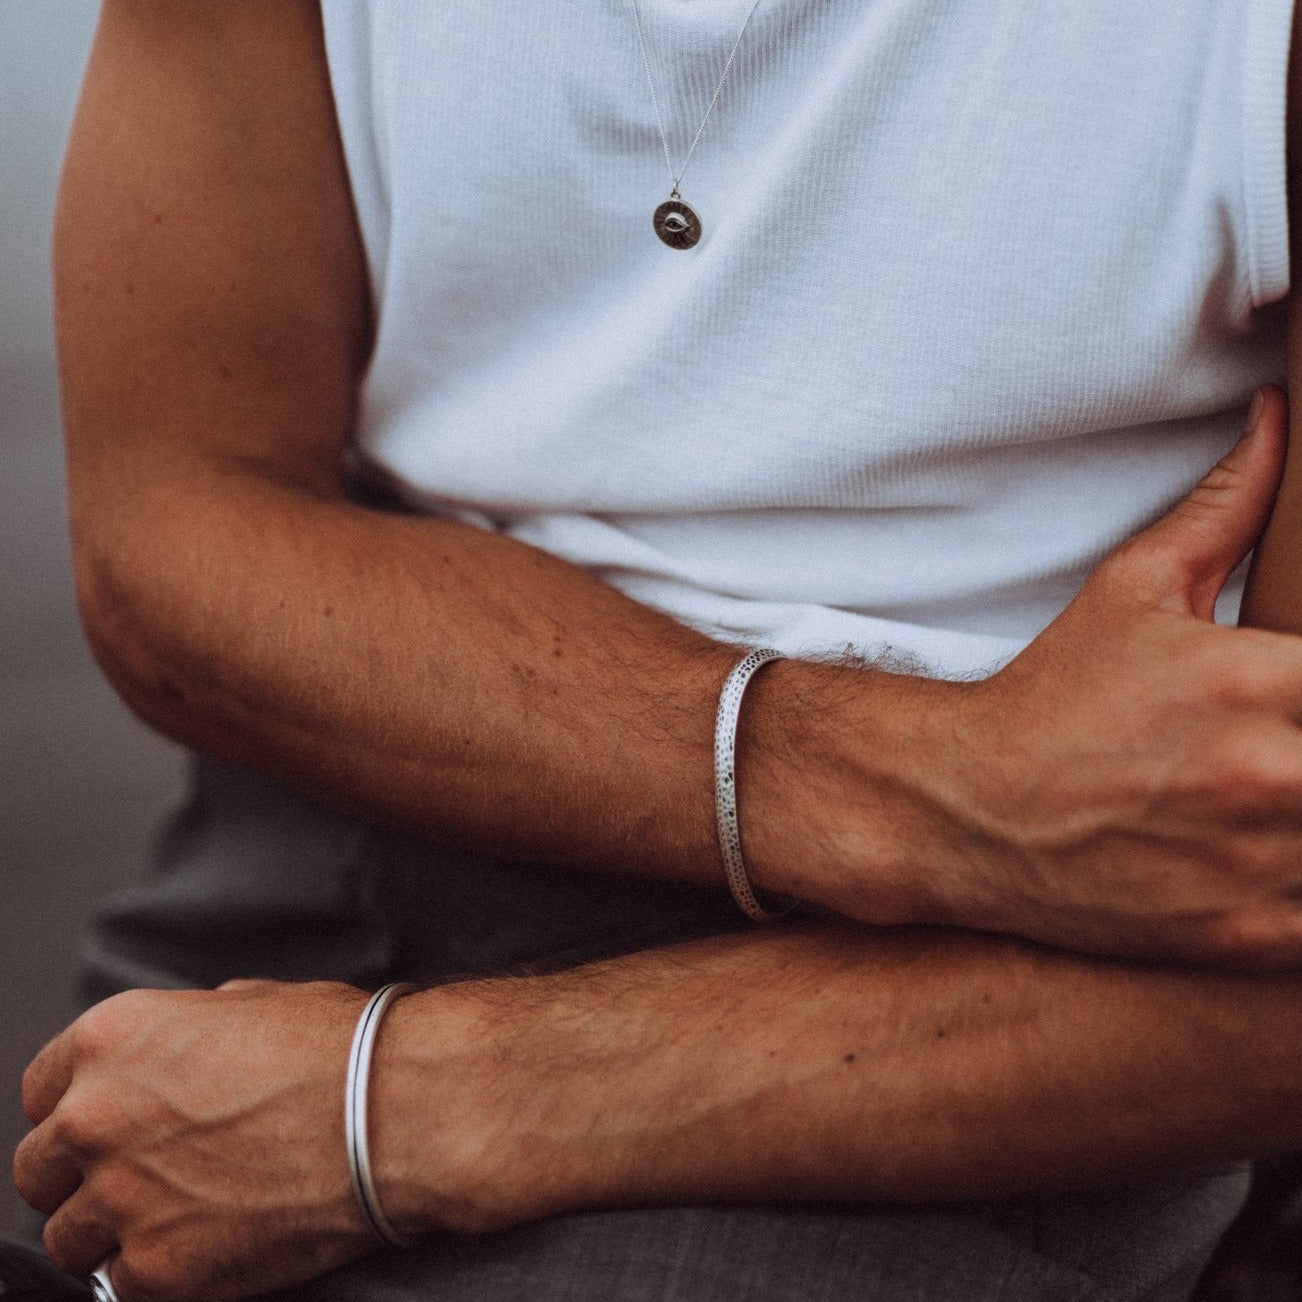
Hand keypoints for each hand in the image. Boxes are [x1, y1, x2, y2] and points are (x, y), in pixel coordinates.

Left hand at [12, 981, 377, 1301]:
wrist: (394, 1110)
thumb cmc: (341, 1049)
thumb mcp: (255, 1003)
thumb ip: (192, 1030)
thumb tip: (185, 1054)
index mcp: (114, 1038)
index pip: (42, 1089)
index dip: (78, 1107)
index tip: (106, 1127)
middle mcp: (97, 1115)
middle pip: (40, 1167)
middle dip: (83, 1172)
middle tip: (140, 1175)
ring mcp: (120, 1196)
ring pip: (68, 1237)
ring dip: (110, 1230)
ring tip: (171, 1218)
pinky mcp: (157, 1268)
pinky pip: (118, 1287)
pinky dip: (153, 1273)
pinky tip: (201, 1246)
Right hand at [893, 385, 1301, 966]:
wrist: (970, 809)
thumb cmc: (1054, 696)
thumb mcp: (1132, 590)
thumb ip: (1226, 505)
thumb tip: (1280, 417)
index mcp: (1254, 678)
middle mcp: (1267, 775)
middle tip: (1300, 742)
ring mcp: (1257, 866)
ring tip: (1285, 793)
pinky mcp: (1243, 937)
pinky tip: (1275, 851)